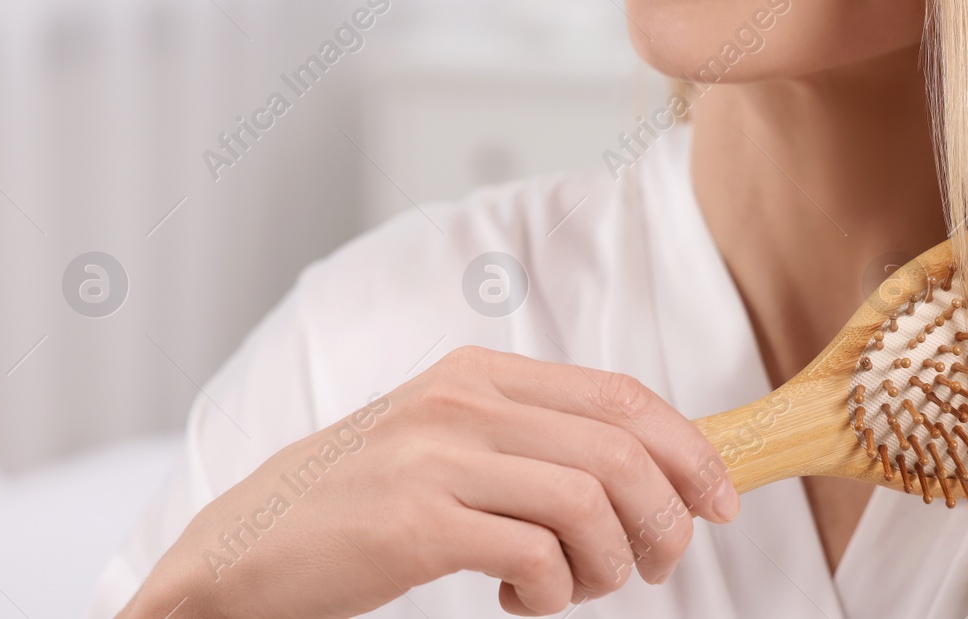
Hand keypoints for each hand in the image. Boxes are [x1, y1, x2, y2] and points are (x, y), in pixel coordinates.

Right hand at [117, 345, 739, 617]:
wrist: (245, 549)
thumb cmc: (363, 502)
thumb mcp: (450, 443)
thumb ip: (531, 438)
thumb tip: (651, 467)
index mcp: (480, 373)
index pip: (620, 397)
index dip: (689, 449)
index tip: (722, 502)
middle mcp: (463, 401)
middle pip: (619, 449)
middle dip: (665, 515)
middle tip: (659, 565)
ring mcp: (436, 457)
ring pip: (588, 502)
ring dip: (610, 563)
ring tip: (579, 589)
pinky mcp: (415, 522)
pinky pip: (535, 555)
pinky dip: (553, 593)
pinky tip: (523, 603)